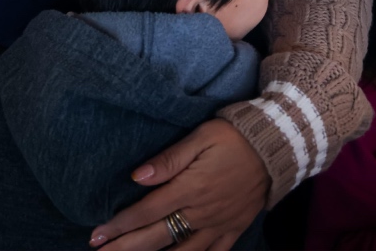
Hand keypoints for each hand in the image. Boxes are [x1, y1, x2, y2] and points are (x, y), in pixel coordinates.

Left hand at [91, 119, 269, 250]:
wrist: (279, 145)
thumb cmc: (236, 135)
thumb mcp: (202, 137)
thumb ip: (169, 159)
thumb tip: (137, 177)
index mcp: (190, 188)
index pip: (146, 212)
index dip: (119, 226)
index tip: (97, 236)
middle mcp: (202, 211)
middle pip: (156, 237)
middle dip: (125, 247)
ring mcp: (219, 223)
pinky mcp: (234, 228)